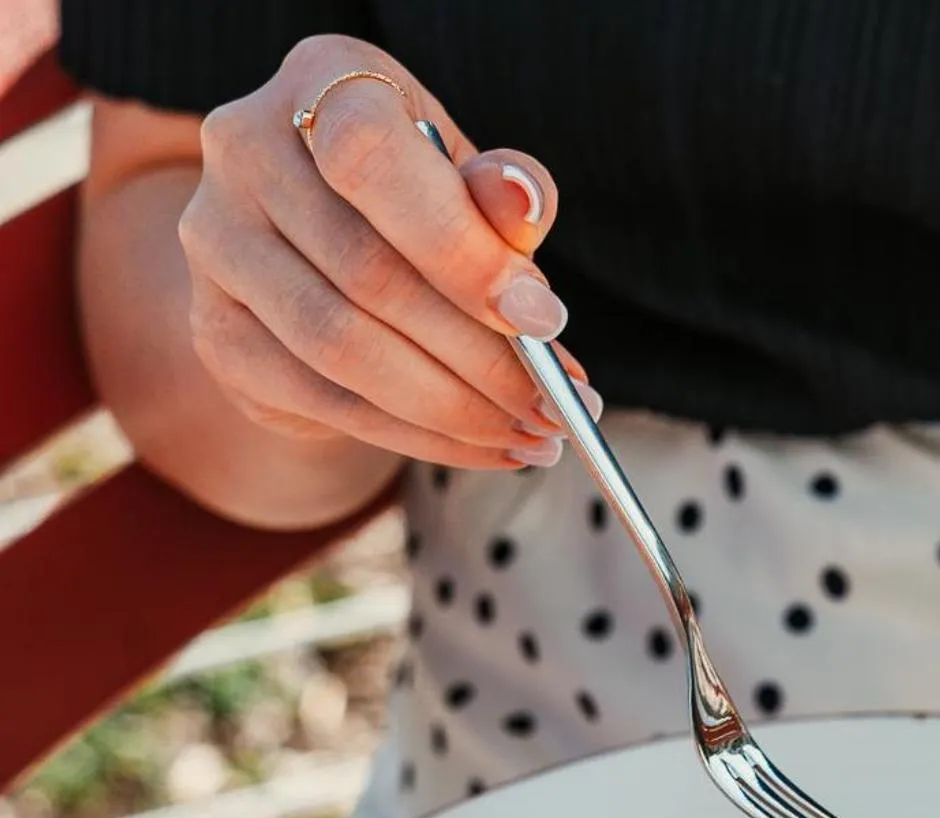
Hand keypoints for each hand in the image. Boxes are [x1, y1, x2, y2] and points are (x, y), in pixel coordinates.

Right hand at [176, 33, 595, 471]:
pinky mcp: (219, 333)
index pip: (372, 160)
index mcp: (321, 82)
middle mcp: (245, 150)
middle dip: (481, 360)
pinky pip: (328, 403)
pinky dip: (418, 437)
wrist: (324, 252)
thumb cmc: (415, 205)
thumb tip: (524, 203)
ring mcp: (218, 244)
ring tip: (530, 436)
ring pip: (343, 349)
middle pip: (367, 275)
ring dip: (453, 410)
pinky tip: (481, 446)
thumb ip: (500, 196)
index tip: (543, 322)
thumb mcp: (467, 183)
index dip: (461, 251)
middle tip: (555, 409)